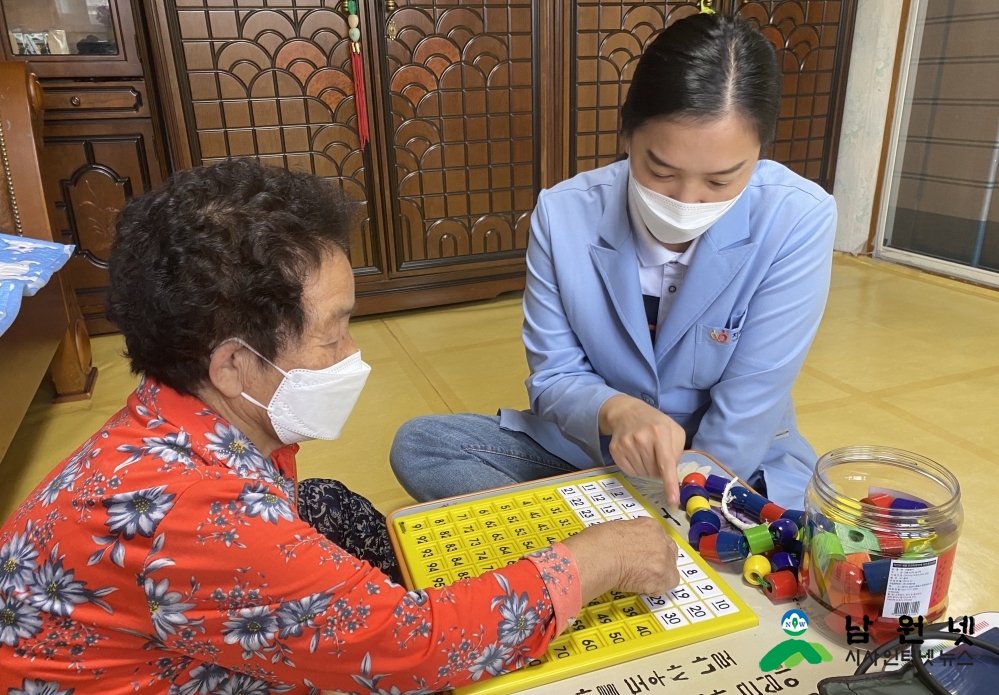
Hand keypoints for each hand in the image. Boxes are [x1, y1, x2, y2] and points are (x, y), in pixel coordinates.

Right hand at [561, 518, 679, 601]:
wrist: (600, 555)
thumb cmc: (599, 542)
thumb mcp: (617, 529)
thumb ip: (630, 536)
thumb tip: (626, 546)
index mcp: (649, 526)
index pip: (660, 538)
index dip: (653, 549)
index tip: (645, 555)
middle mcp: (661, 540)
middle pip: (670, 553)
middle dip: (660, 561)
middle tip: (646, 569)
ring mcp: (664, 558)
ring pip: (670, 572)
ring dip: (657, 577)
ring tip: (640, 580)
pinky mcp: (663, 576)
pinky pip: (665, 586)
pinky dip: (654, 589)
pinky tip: (640, 587)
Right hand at [598, 394, 684, 507]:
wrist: (627, 412)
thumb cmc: (655, 423)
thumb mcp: (674, 430)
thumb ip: (678, 452)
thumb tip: (671, 474)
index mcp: (660, 432)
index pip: (666, 463)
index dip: (670, 484)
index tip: (673, 500)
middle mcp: (641, 438)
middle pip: (654, 472)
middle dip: (658, 469)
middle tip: (655, 454)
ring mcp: (626, 444)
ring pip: (642, 474)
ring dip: (646, 468)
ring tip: (645, 452)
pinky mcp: (615, 450)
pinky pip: (630, 471)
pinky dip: (635, 467)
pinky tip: (635, 454)